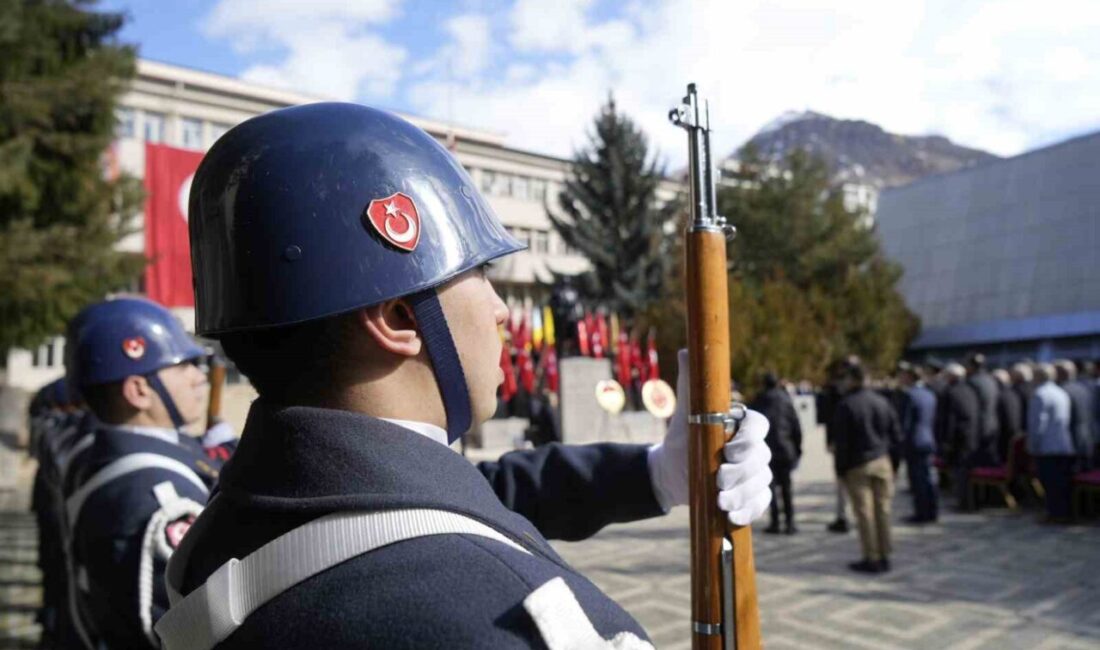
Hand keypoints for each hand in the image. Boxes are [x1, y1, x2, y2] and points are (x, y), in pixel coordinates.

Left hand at [648, 351, 772, 526]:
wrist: (672, 472)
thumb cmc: (683, 438)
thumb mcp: (684, 412)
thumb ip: (689, 383)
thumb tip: (687, 351)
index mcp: (742, 425)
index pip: (759, 426)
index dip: (749, 438)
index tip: (729, 450)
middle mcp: (754, 449)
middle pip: (761, 458)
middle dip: (742, 472)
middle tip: (719, 480)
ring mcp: (755, 474)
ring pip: (761, 483)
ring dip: (742, 494)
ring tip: (720, 501)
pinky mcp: (751, 496)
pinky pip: (759, 504)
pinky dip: (748, 511)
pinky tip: (732, 517)